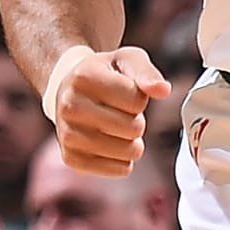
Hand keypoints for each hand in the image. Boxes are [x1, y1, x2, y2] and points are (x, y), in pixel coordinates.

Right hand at [53, 46, 168, 175]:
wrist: (67, 91)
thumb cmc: (104, 74)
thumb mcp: (127, 60)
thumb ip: (147, 72)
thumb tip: (163, 90)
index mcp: (84, 77)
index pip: (136, 100)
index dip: (139, 98)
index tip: (125, 92)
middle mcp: (70, 106)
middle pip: (134, 128)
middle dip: (137, 121)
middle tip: (121, 112)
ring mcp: (67, 134)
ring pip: (128, 152)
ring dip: (132, 141)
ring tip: (116, 127)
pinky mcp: (71, 159)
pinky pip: (119, 169)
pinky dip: (123, 159)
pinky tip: (110, 143)